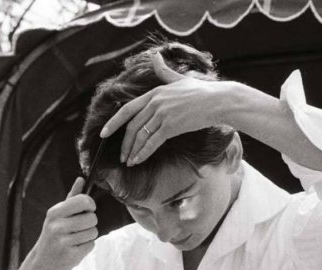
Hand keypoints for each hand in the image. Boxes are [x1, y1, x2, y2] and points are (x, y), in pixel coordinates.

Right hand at [29, 177, 97, 269]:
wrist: (42, 263)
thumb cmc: (53, 236)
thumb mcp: (57, 215)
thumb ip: (71, 198)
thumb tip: (81, 179)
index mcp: (54, 213)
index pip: (82, 201)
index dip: (90, 204)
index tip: (89, 209)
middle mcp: (57, 226)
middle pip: (91, 218)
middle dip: (90, 223)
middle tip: (81, 227)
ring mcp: (64, 242)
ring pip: (93, 232)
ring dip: (89, 235)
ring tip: (77, 238)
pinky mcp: (71, 256)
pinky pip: (91, 245)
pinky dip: (86, 246)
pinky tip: (75, 248)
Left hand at [100, 53, 234, 165]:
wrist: (217, 101)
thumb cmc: (201, 91)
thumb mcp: (179, 79)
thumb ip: (164, 71)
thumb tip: (155, 56)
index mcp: (154, 92)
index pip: (127, 109)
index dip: (113, 122)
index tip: (104, 133)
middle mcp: (155, 103)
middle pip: (132, 126)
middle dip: (124, 143)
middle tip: (120, 155)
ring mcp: (162, 114)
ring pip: (141, 136)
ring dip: (133, 151)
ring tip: (128, 161)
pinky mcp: (171, 126)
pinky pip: (152, 143)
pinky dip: (143, 153)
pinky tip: (137, 161)